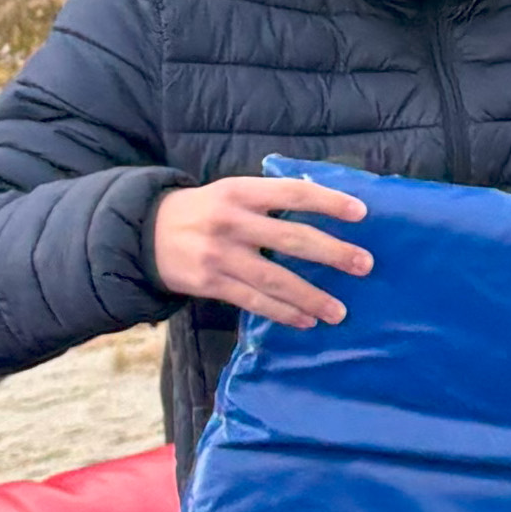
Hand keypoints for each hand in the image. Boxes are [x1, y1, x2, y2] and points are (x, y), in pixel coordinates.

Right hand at [149, 176, 371, 328]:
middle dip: (332, 253)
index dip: (329, 201)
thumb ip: (270, 198)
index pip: (293, 194)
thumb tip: (324, 203)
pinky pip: (254, 301)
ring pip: (275, 279)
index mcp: (241, 191)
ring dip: (311, 296)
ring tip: (339, 311)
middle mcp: (232, 222)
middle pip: (291, 239)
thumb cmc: (205, 210)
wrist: (146, 233)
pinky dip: (283, 312)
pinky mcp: (211, 283)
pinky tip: (306, 320)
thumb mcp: (232, 191)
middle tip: (364, 264)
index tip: (361, 213)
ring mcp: (220, 255)